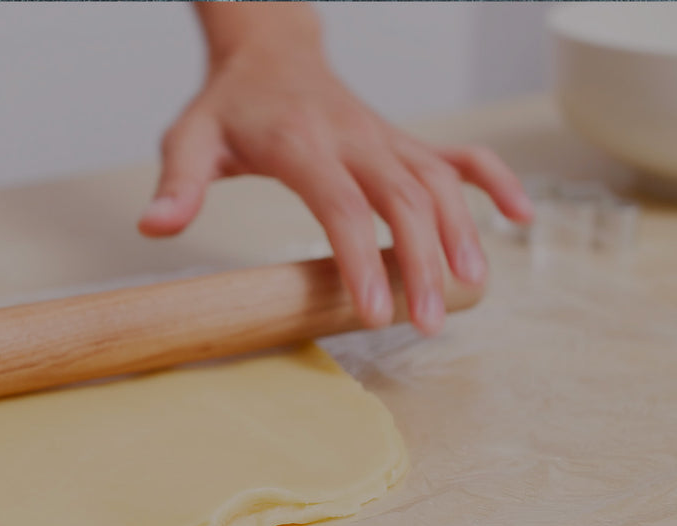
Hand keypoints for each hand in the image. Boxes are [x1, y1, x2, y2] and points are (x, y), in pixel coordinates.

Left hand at [140, 5, 533, 332]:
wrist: (269, 51)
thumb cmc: (228, 105)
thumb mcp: (190, 139)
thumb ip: (177, 184)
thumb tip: (154, 227)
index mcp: (302, 143)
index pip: (340, 204)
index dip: (359, 258)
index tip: (373, 311)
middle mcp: (355, 137)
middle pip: (401, 200)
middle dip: (420, 262)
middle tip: (427, 322)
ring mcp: (386, 137)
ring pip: (438, 183)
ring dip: (462, 232)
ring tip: (473, 288)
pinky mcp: (403, 140)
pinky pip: (459, 157)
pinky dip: (493, 183)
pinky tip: (521, 218)